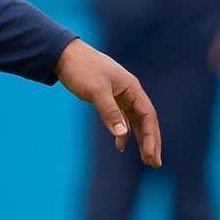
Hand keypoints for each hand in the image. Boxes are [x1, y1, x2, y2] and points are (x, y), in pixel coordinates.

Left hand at [54, 38, 161, 167]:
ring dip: (140, 139)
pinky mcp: (108, 98)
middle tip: (155, 164)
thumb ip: (110, 112)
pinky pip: (121, 118)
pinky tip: (120, 145)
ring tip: (146, 159)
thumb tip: (122, 135)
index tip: (151, 156)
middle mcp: (129, 92)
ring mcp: (120, 95)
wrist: (64, 55)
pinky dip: (123, 132)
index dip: (151, 137)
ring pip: (135, 121)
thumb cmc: (82, 69)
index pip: (148, 115)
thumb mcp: (96, 91)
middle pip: (146, 120)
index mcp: (131, 88)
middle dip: (151, 141)